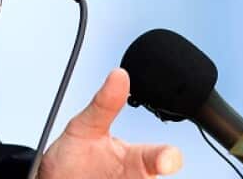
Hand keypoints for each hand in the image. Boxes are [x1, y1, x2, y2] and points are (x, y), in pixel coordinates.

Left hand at [38, 68, 182, 177]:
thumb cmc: (73, 157)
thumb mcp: (85, 127)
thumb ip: (104, 105)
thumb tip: (119, 74)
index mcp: (135, 158)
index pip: (161, 156)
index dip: (168, 157)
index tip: (165, 160)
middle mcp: (135, 177)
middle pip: (153, 175)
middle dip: (159, 168)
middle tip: (158, 166)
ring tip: (104, 175)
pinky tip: (98, 178)